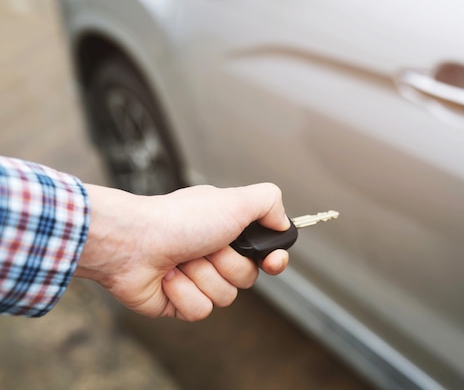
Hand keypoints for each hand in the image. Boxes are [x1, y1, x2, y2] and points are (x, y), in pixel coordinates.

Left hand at [76, 183, 289, 320]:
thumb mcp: (235, 200)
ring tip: (181, 259)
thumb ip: (269, 202)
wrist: (132, 242)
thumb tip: (283, 222)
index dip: (274, 261)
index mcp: (229, 230)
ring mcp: (197, 279)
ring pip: (225, 297)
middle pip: (248, 278)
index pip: (266, 254)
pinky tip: (167, 277)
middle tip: (205, 246)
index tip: (271, 261)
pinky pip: (200, 311)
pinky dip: (183, 293)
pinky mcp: (179, 302)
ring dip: (202, 277)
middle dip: (226, 263)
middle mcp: (215, 253)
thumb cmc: (179, 219)